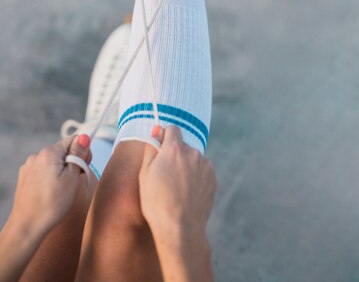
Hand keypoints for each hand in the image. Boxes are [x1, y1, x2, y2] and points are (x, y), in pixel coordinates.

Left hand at [0, 135, 92, 281]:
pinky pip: (42, 171)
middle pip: (62, 151)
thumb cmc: (52, 204)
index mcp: (48, 153)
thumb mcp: (71, 178)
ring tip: (61, 191)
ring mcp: (28, 167)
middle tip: (73, 182)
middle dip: (71, 162)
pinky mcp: (24, 178)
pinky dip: (49, 178)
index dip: (82, 152)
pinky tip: (49, 193)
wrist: (26, 227)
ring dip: (60, 171)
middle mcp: (36, 156)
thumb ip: (78, 155)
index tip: (84, 167)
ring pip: (52, 162)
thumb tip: (84, 137)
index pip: (72, 140)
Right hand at [138, 126, 216, 244]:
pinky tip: (187, 193)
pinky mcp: (213, 178)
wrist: (180, 228)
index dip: (165, 136)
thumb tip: (156, 132)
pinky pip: (202, 170)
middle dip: (174, 154)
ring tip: (176, 188)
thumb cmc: (156, 202)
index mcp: (174, 149)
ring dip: (186, 166)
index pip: (172, 129)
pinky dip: (195, 177)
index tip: (160, 147)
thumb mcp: (145, 174)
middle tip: (165, 175)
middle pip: (182, 145)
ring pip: (193, 158)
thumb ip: (151, 148)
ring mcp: (205, 165)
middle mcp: (192, 153)